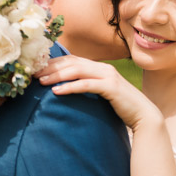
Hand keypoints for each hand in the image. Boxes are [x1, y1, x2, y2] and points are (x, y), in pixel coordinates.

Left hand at [35, 56, 162, 130]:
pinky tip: (57, 92)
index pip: (71, 59)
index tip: (36, 69)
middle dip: (50, 67)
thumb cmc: (120, 107)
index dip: (52, 63)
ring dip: (56, 75)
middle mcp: (103, 68)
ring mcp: (108, 76)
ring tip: (41, 82)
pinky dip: (70, 87)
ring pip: (76, 70)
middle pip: (71, 62)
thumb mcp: (101, 94)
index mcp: (99, 67)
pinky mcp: (111, 87)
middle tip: (32, 73)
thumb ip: (88, 87)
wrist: (143, 116)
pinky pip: (86, 84)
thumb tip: (65, 89)